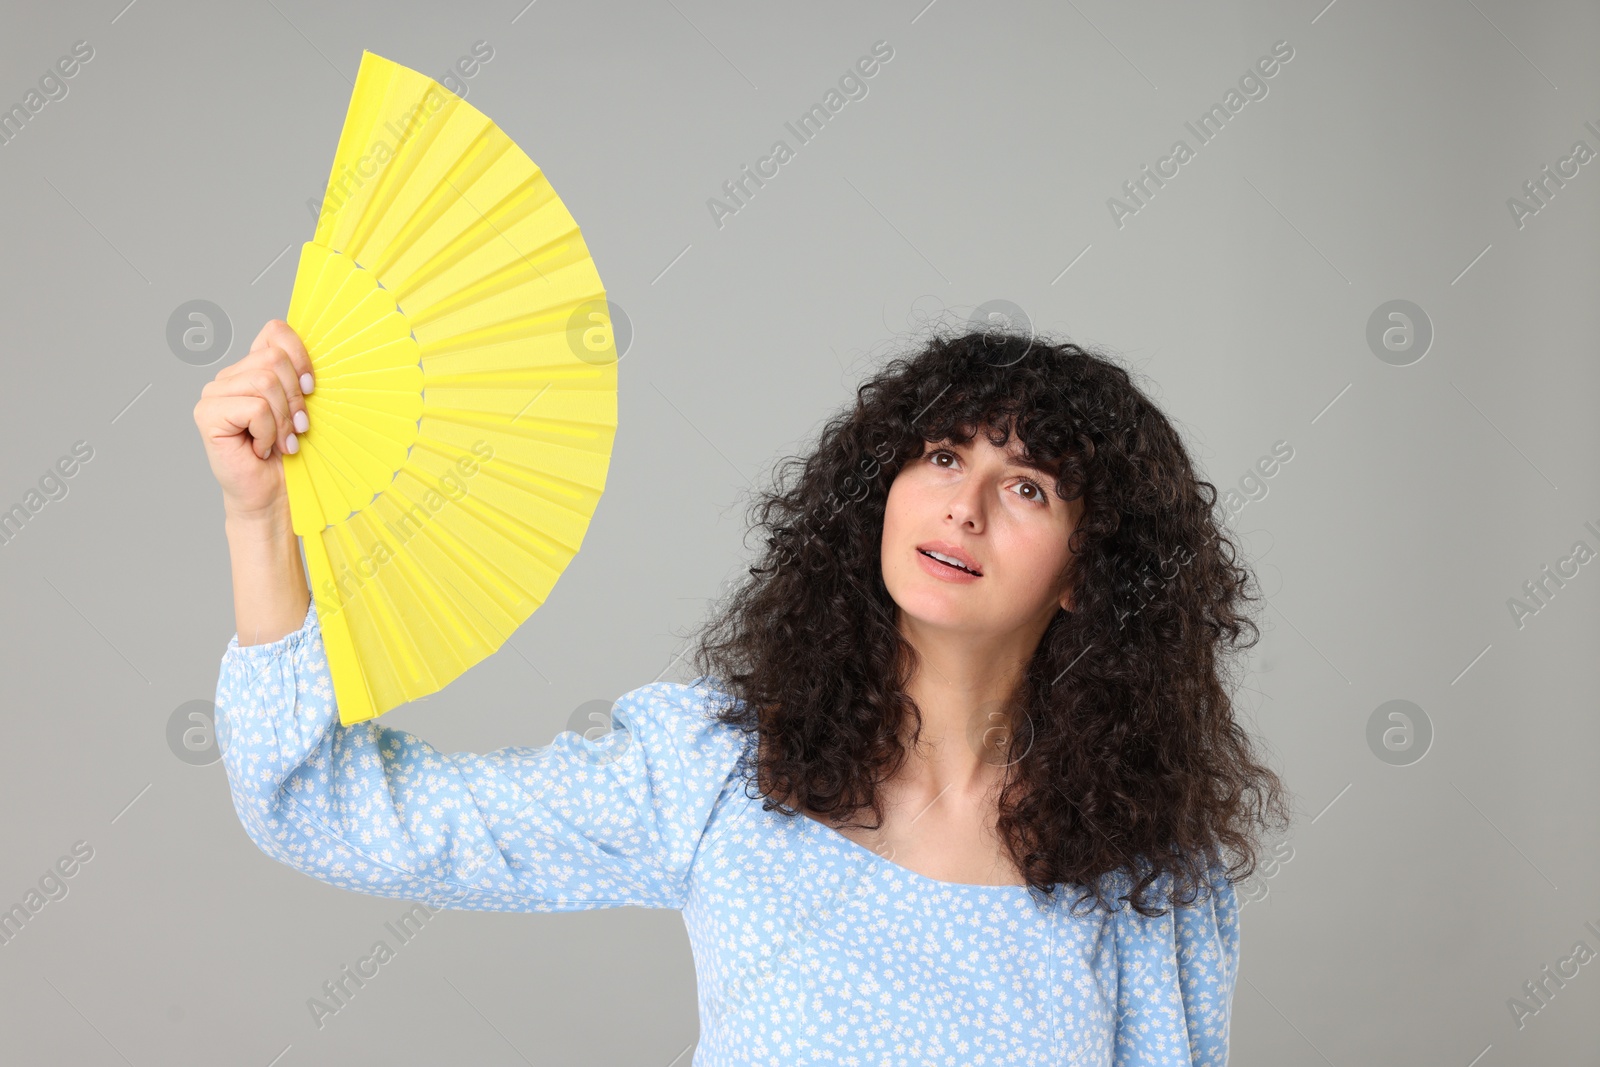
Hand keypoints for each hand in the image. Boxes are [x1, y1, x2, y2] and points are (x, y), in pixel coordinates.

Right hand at [192, 320, 313, 520]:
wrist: (274, 496)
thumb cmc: (291, 457)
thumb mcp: (305, 409)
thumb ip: (302, 378)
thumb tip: (327, 352)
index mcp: (252, 368)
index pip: (275, 332)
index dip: (300, 356)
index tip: (312, 389)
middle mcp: (229, 377)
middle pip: (273, 359)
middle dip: (295, 398)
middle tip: (296, 428)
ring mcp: (214, 394)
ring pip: (264, 382)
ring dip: (282, 419)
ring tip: (280, 441)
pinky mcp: (206, 414)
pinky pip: (254, 407)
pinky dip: (268, 432)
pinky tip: (262, 448)